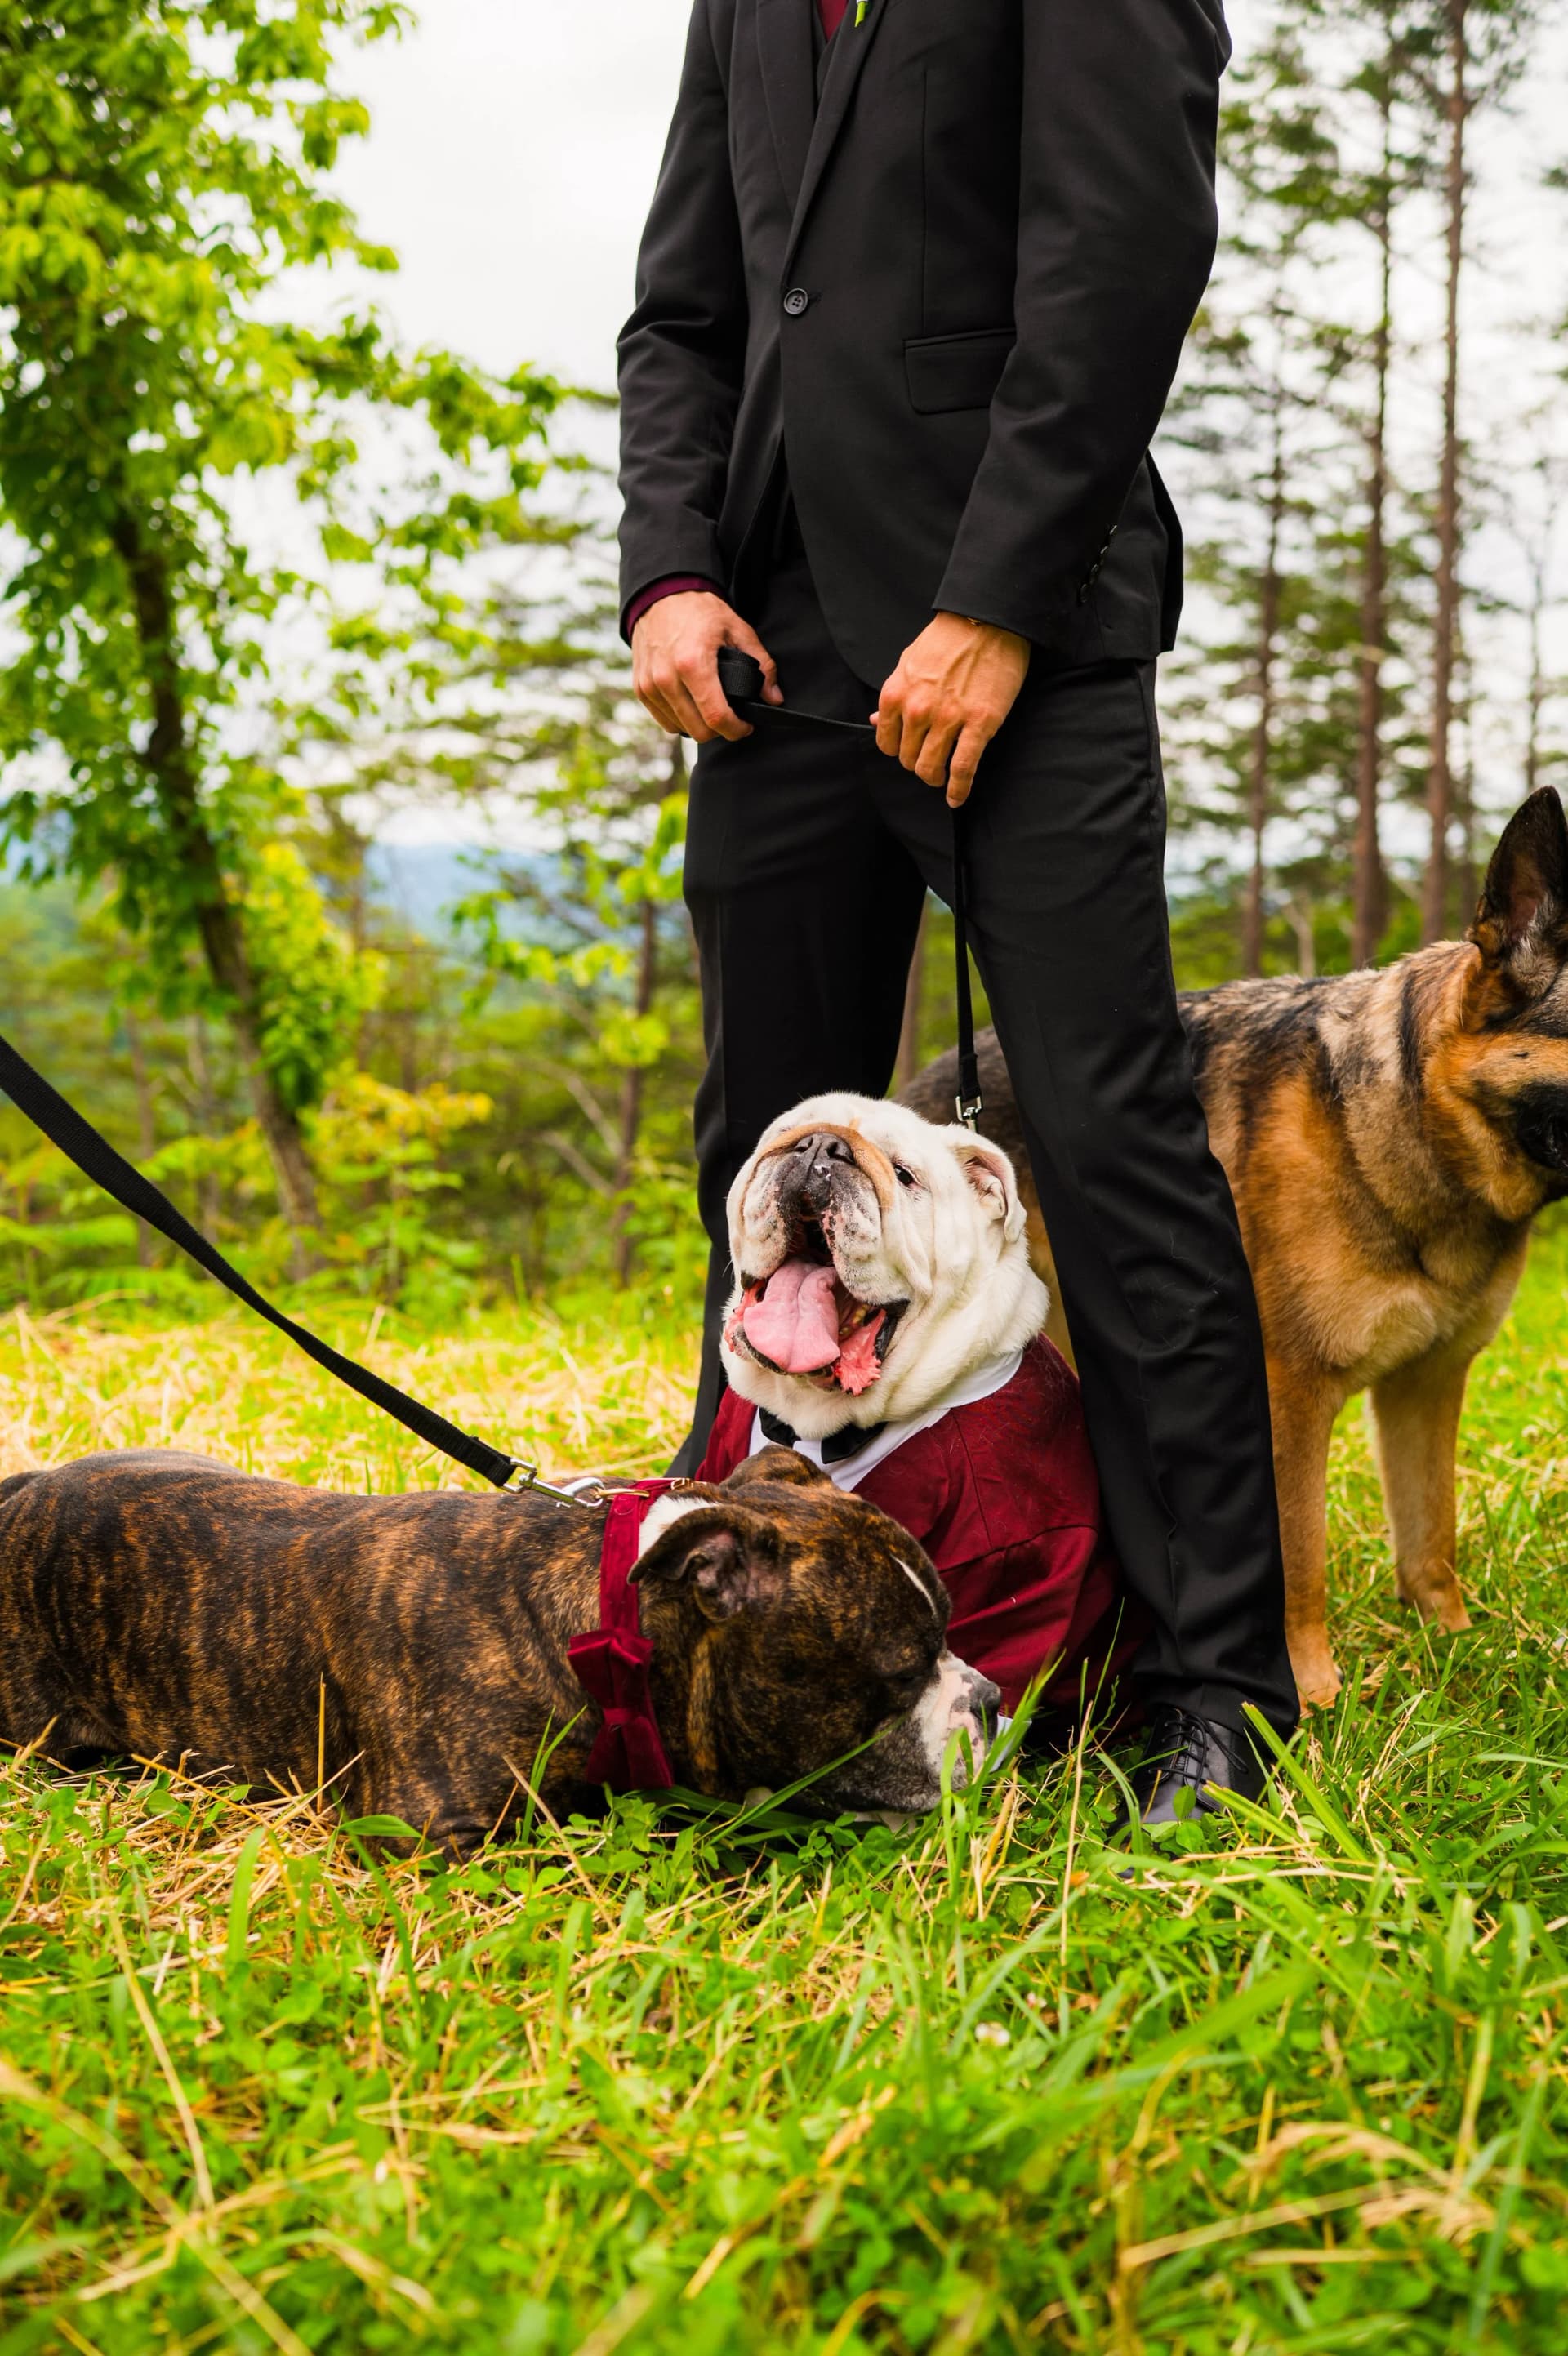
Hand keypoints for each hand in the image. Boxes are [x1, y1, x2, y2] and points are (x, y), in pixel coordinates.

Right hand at [632, 591, 782, 742]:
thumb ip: (762, 664)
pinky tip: (693, 706)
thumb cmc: (700, 610)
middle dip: (720, 730)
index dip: (736, 729)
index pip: (716, 717)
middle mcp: (666, 678)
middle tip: (731, 718)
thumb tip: (774, 698)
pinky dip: (680, 720)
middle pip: (698, 730)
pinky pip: (663, 720)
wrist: (662, 594)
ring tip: (711, 709)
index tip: (745, 726)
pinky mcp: (640, 687)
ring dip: (699, 725)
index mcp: (692, 664)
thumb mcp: (738, 630)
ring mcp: (650, 685)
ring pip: (680, 728)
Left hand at [873, 613, 1030, 807]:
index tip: (910, 751)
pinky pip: (963, 769)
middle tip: (931, 761)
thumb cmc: (948, 639)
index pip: (887, 744)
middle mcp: (917, 710)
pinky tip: (956, 798)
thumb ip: (894, 697)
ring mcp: (948, 719)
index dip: (899, 751)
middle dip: (918, 764)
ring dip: (935, 778)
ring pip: (931, 769)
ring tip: (943, 777)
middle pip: (909, 760)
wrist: (987, 620)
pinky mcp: (979, 725)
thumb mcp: (908, 663)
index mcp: (896, 695)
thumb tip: (878, 722)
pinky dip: (959, 790)